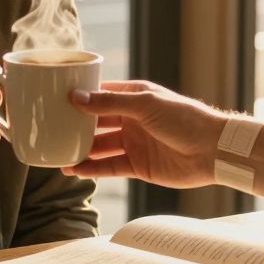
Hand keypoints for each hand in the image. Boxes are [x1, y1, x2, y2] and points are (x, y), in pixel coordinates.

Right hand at [62, 80, 227, 187]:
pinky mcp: (138, 166)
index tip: (54, 99)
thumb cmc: (185, 119)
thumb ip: (109, 104)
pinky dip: (91, 169)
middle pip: (96, 122)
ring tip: (55, 152)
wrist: (214, 151)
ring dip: (79, 149)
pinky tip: (74, 169)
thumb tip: (76, 98)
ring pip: (99, 146)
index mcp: (134, 97)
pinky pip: (109, 167)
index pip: (100, 94)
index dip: (79, 96)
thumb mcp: (145, 105)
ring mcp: (134, 143)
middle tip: (49, 128)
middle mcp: (132, 119)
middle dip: (75, 125)